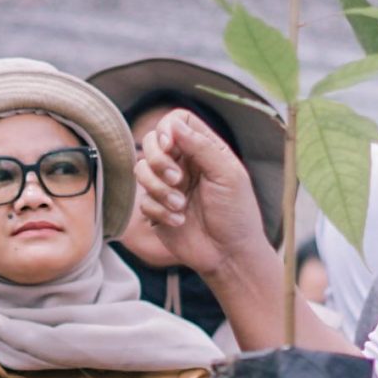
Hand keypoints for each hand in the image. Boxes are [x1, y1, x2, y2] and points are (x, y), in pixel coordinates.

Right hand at [131, 109, 272, 279]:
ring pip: (141, 170)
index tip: (171, 147)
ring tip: (181, 205)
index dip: (167, 129)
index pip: (177, 122)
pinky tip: (179, 221)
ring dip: (158, 188)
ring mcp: (168, 186)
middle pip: (150, 142)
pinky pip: (143, 200)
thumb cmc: (236, 214)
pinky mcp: (157, 209)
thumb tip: (174, 124)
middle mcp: (183, 164)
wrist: (229, 255)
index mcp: (204, 150)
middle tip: (177, 179)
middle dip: (158, 159)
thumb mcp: (227, 175)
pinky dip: (160, 211)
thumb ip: (202, 146)